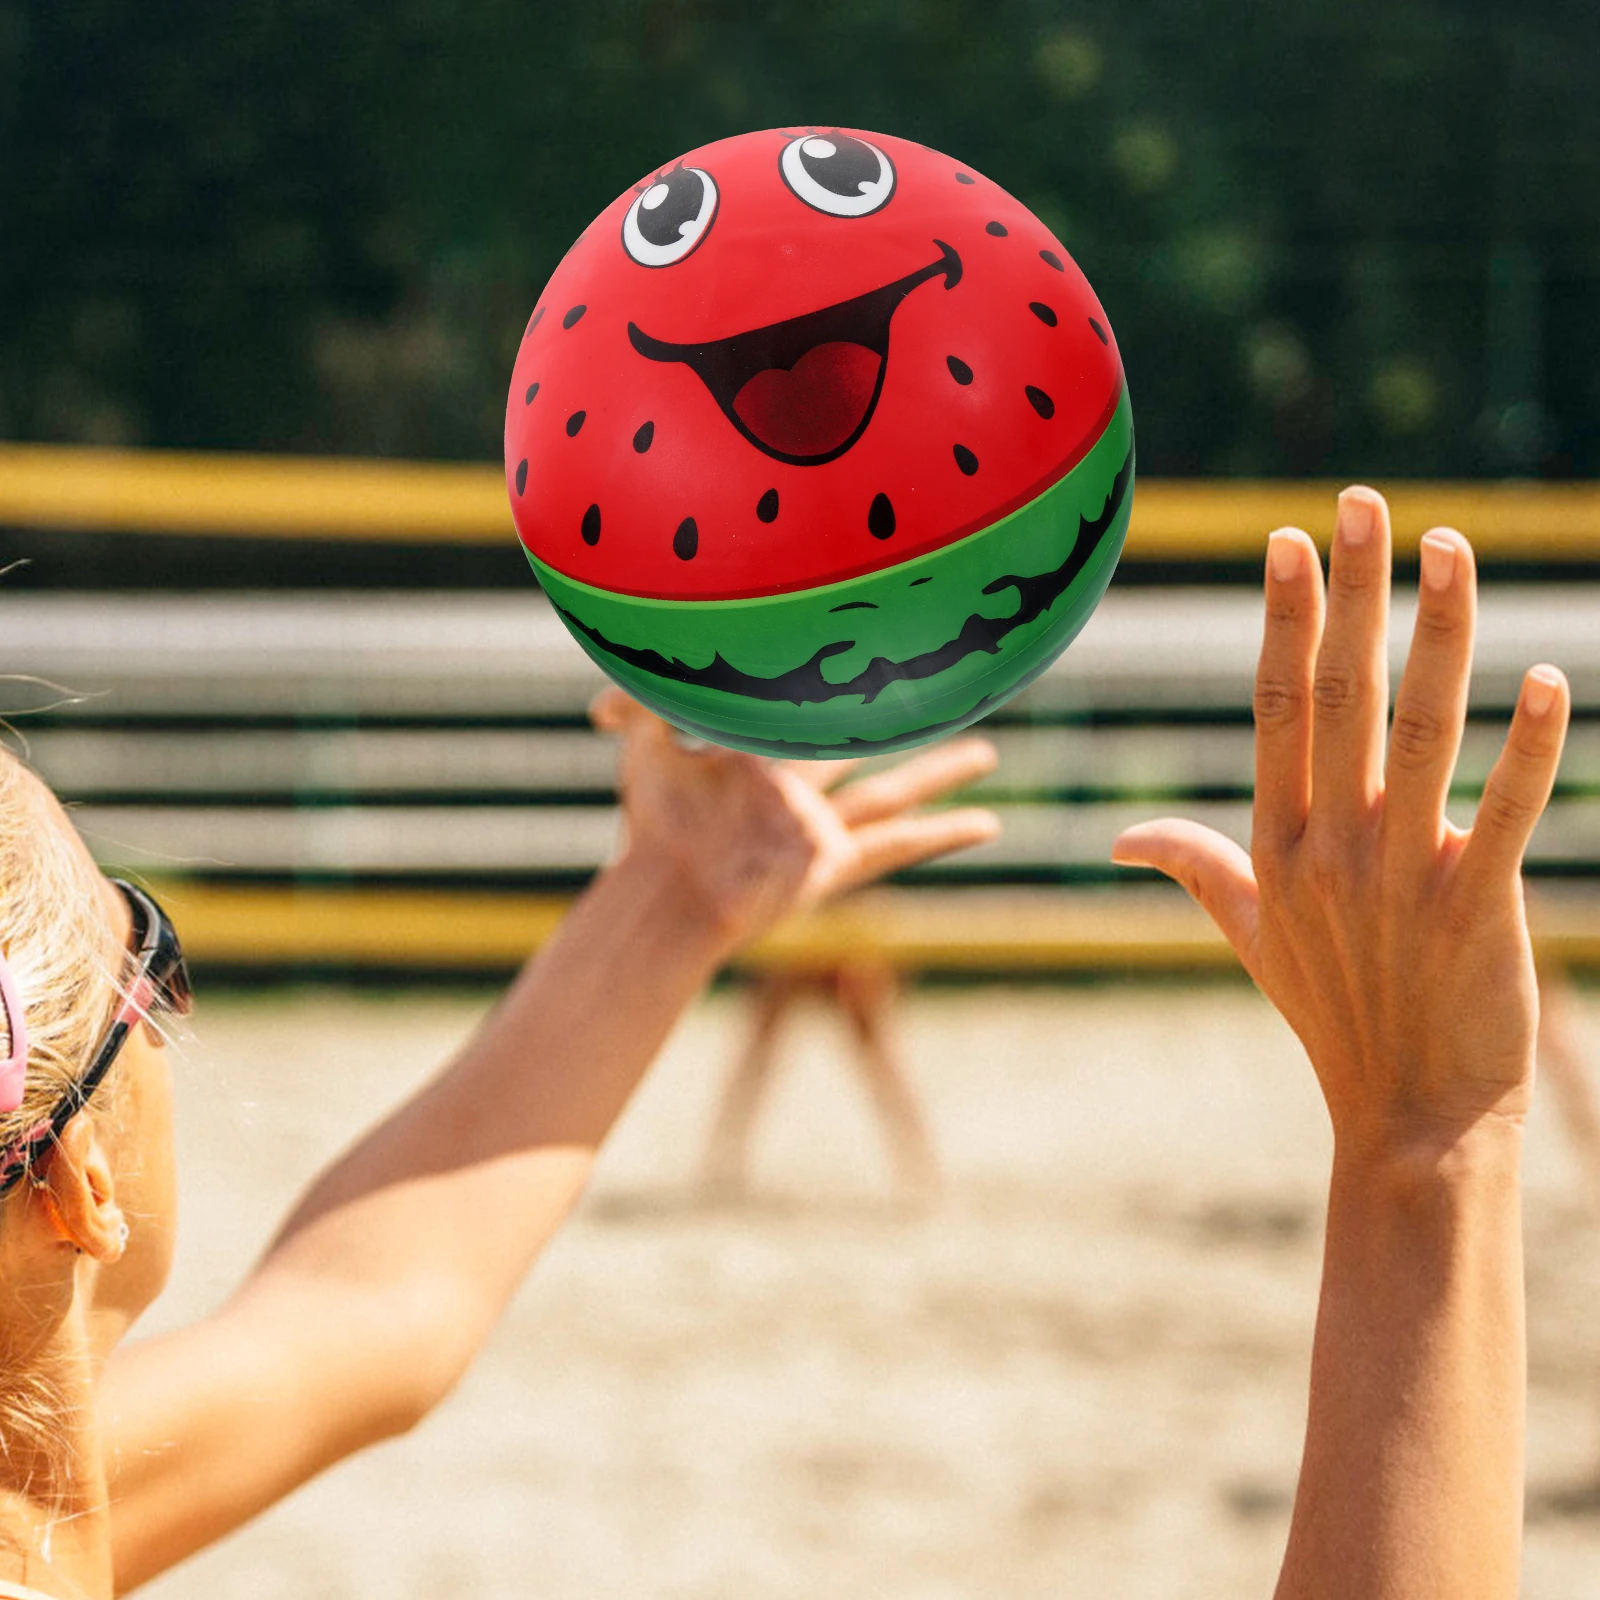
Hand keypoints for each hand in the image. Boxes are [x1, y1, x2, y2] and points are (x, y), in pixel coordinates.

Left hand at [591, 689, 1001, 950]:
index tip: (861, 644)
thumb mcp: (645, 752)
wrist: (667, 895)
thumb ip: (640, 706)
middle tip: (941, 687)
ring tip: (988, 753)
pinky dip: (943, 834)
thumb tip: (605, 698)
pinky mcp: (831, 864)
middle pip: (860, 742)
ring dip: (939, 771)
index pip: (799, 708)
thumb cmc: (651, 827)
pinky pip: (899, 844)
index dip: (822, 679)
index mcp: (757, 757)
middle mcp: (795, 790)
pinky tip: (989, 826)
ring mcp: (817, 829)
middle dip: (896, 720)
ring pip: (893, 789)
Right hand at [1112, 487, 1569, 1158]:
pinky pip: (1505, 814)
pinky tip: (1544, 677)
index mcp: (1274, 846)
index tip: (1290, 542)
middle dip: (1351, 594)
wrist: (1409, 1114)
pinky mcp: (1475, 909)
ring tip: (1451, 547)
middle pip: (1340, 699)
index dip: (1284, 622)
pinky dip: (1528, 748)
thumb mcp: (1250, 935)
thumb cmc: (1331, 1014)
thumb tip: (1125, 838)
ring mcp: (1399, 878)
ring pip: (1420, 735)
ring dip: (1437, 636)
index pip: (1275, 711)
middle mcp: (1328, 850)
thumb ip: (1192, 866)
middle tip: (1362, 500)